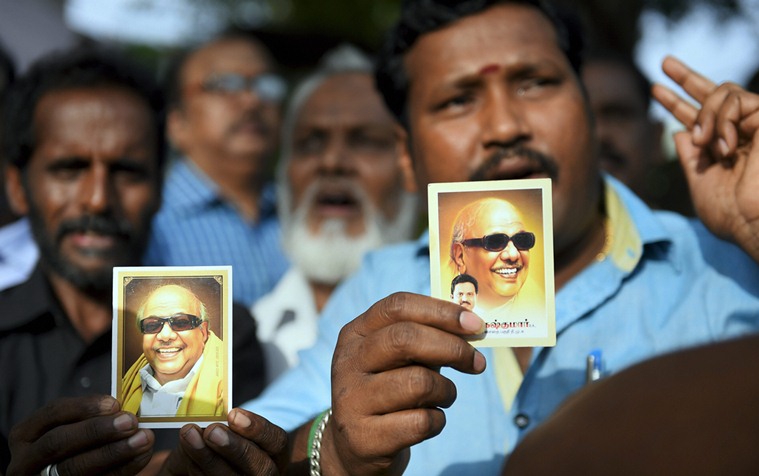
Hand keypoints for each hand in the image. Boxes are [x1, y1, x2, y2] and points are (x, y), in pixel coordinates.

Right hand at [7, 395, 153, 474]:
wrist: (68, 475)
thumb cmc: (73, 446)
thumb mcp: (68, 429)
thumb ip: (90, 418)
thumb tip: (124, 406)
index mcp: (26, 435)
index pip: (52, 414)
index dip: (83, 407)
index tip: (114, 403)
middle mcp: (25, 460)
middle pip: (58, 442)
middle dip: (97, 430)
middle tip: (131, 422)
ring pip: (73, 468)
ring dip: (113, 452)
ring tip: (143, 439)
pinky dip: (121, 469)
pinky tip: (141, 456)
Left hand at [159, 408, 286, 474]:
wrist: (214, 464)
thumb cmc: (226, 440)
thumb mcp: (234, 428)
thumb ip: (228, 420)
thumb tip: (210, 410)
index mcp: (275, 454)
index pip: (277, 442)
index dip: (258, 429)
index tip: (233, 414)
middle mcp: (265, 473)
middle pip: (261, 468)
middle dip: (234, 448)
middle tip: (211, 430)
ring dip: (207, 458)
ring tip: (189, 435)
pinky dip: (196, 468)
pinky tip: (185, 452)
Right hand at [321, 292, 486, 474]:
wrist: (355, 446)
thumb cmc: (388, 390)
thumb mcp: (398, 358)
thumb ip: (427, 337)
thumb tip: (472, 326)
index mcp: (355, 333)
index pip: (397, 306)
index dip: (440, 311)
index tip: (474, 324)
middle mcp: (347, 362)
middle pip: (405, 339)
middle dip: (452, 348)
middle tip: (477, 362)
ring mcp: (351, 400)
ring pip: (418, 383)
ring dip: (446, 391)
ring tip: (445, 396)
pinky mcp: (363, 437)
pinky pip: (420, 422)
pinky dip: (438, 421)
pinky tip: (429, 421)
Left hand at [652, 56, 758, 260]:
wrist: (754, 224)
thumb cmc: (731, 215)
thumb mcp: (700, 183)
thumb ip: (690, 158)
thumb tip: (679, 131)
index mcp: (723, 148)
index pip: (698, 118)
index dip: (677, 103)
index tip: (657, 89)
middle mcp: (740, 133)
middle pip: (715, 93)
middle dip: (687, 77)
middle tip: (665, 62)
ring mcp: (756, 125)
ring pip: (723, 91)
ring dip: (705, 114)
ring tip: (705, 143)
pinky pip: (737, 100)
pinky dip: (722, 120)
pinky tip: (724, 146)